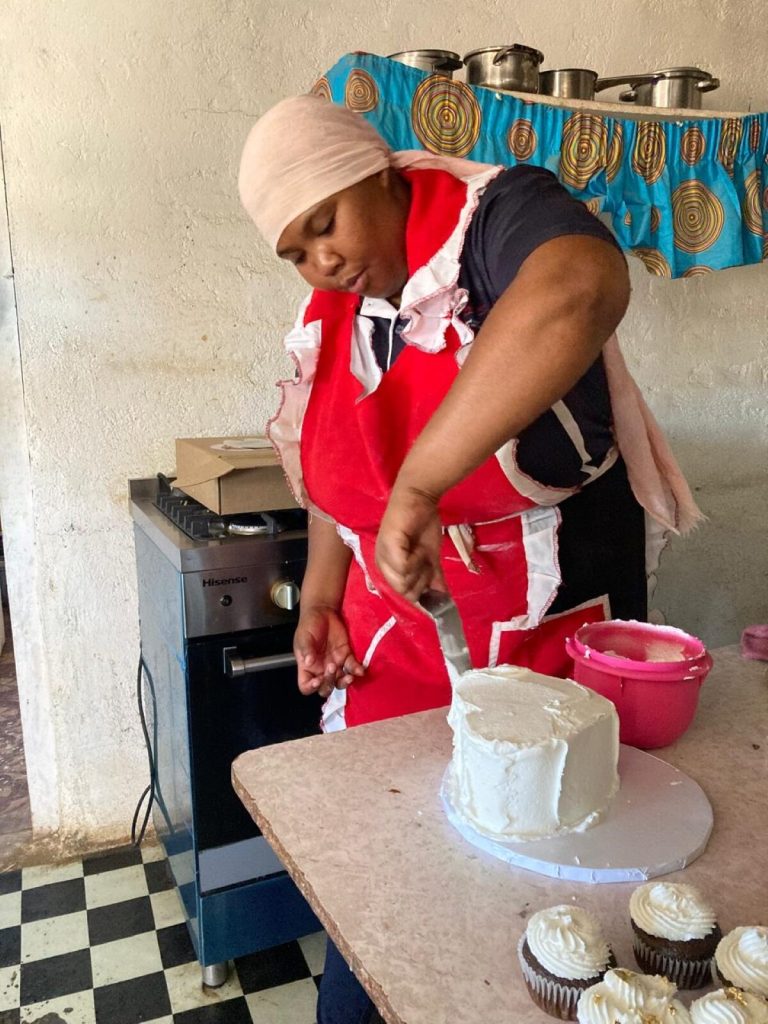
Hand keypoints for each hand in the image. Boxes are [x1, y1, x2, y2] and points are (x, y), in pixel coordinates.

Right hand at [293, 605, 363, 697]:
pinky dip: (357, 670)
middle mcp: (321, 669)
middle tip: (331, 668)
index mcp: (307, 667)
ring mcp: (335, 664)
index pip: (306, 686)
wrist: (323, 612)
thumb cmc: (309, 624)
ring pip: (340, 682)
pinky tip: (360, 670)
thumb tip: (308, 662)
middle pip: (325, 688)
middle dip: (329, 683)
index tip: (317, 680)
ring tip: (348, 676)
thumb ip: (306, 649)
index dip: (311, 687)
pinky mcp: (346, 656)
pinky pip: (352, 668)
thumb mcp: (303, 636)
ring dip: (345, 682)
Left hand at [375, 483, 444, 601]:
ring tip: (422, 551)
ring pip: (404, 582)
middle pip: (405, 592)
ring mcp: (383, 556)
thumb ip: (434, 578)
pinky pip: (404, 569)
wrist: (420, 498)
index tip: (431, 570)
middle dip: (423, 580)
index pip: (406, 595)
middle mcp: (382, 565)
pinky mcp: (388, 547)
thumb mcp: (431, 557)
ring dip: (421, 569)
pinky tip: (419, 548)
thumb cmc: (423, 524)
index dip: (423, 587)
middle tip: (427, 559)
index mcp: (389, 569)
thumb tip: (444, 599)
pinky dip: (417, 561)